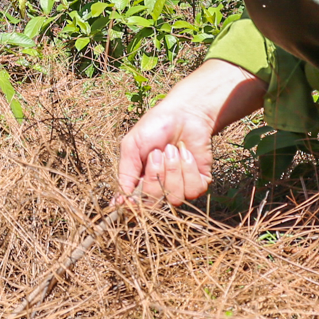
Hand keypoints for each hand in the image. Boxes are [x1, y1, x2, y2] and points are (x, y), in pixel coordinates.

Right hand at [117, 59, 264, 205]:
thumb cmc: (155, 127)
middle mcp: (159, 188)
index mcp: (140, 181)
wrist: (184, 113)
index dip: (132, 205)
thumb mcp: (132, 146)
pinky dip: (188, 168)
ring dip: (173, 170)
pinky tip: (185, 153)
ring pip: (174, 197)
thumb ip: (125, 173)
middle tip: (158, 152)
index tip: (127, 201)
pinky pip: (193, 190)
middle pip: (154, 202)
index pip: (134, 204)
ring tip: (173, 149)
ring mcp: (179, 188)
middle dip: (155, 175)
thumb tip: (119, 202)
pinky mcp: (198, 183)